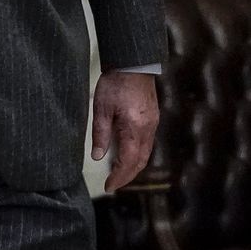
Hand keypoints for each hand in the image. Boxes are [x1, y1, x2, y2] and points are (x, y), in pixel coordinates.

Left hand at [91, 70, 159, 192]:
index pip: (128, 162)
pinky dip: (138, 154)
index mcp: (134, 129)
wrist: (134, 63)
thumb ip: (100, 134)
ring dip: (134, 166)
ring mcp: (153, 124)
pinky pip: (148, 143)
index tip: (109, 186)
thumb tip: (97, 157)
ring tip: (119, 173)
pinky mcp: (153, 118)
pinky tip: (128, 154)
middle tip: (113, 184)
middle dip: (127, 176)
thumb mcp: (101, 108)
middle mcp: (148, 129)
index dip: (119, 177)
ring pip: (146, 153)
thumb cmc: (116, 83)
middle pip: (140, 162)